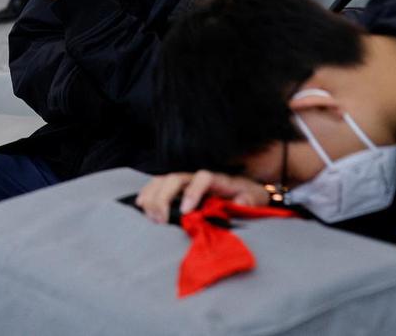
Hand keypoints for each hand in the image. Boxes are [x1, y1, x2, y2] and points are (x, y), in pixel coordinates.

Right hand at [135, 171, 271, 224]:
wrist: (245, 190)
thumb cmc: (248, 196)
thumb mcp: (255, 198)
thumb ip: (249, 200)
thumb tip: (239, 203)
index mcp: (218, 179)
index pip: (203, 178)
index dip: (192, 192)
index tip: (185, 212)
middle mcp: (198, 177)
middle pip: (175, 177)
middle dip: (163, 197)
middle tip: (159, 219)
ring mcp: (186, 180)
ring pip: (163, 179)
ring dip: (152, 196)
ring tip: (150, 216)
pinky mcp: (177, 188)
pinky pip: (157, 185)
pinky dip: (147, 193)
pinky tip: (140, 205)